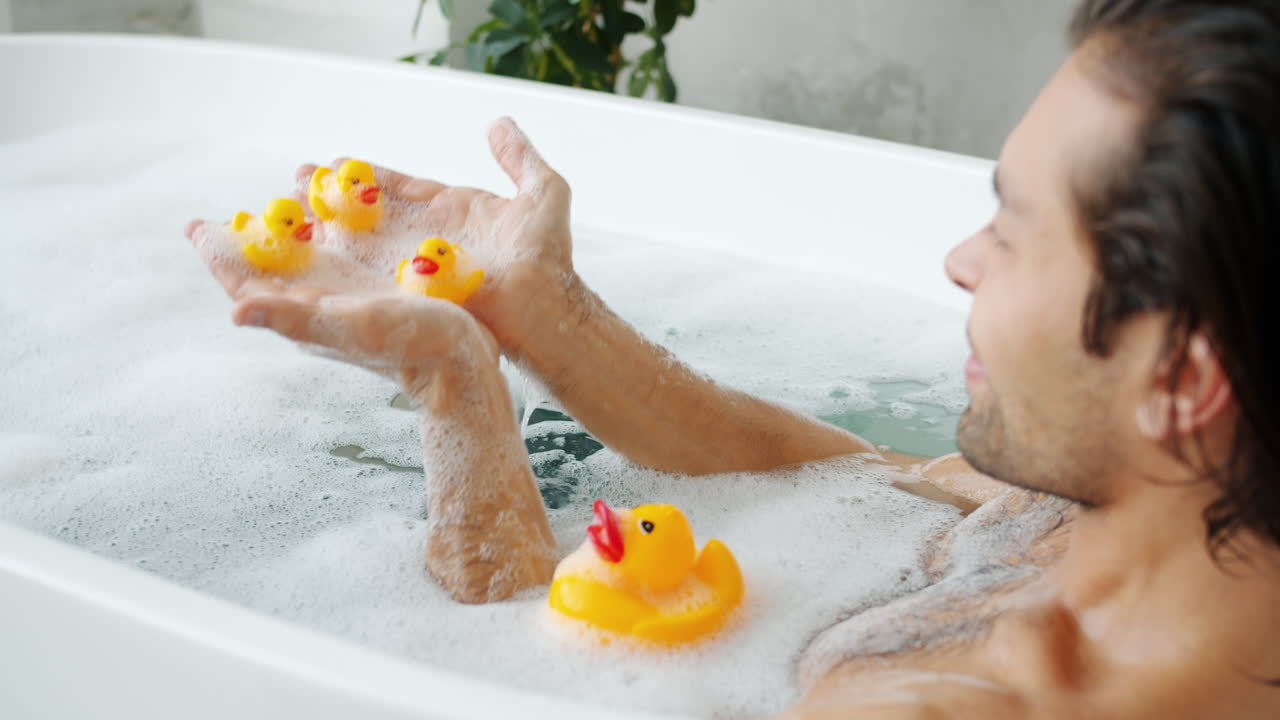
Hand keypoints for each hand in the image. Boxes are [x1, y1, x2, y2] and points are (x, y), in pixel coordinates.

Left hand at [184, 218, 498, 392]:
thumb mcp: (349, 325)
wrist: (461, 365)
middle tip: (235, 212)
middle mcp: (321, 305)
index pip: (247, 283)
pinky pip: (346, 255)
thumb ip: (293, 315)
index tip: (196, 226)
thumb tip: (236, 310)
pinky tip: (338, 212)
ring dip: (294, 228)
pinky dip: (335, 229)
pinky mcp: (379, 292)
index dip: (220, 255)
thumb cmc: (410, 346)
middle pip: (273, 268)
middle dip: (253, 237)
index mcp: (303, 315)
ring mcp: (350, 298)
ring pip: (310, 258)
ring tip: (288, 196)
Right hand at [291, 117, 579, 362]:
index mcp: (453, 210)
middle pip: (371, 212)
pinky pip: (364, 270)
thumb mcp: (542, 193)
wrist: (545, 305)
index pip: (401, 187)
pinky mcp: (407, 287)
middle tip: (297, 181)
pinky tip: (306, 248)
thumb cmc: (548, 257)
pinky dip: (336, 260)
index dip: (368, 176)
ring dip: (327, 224)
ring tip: (288, 211)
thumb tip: (499, 123)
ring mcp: (416, 263)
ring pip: (362, 239)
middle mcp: (428, 237)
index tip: (334, 162)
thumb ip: (519, 157)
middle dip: (334, 197)